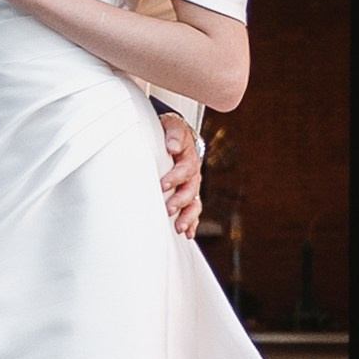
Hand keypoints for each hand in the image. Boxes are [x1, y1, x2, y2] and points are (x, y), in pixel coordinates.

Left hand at [159, 110, 202, 239]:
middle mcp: (193, 173)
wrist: (177, 136)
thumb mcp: (173, 126)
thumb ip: (174, 134)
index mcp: (189, 157)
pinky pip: (194, 210)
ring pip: (194, 203)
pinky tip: (188, 232)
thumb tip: (173, 147)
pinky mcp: (190, 194)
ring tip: (179, 228)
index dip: (175, 178)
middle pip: (190, 190)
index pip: (184, 170)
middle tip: (169, 209)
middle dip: (180, 201)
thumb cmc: (172, 132)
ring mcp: (193, 185)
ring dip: (188, 217)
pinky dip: (192, 222)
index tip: (163, 185)